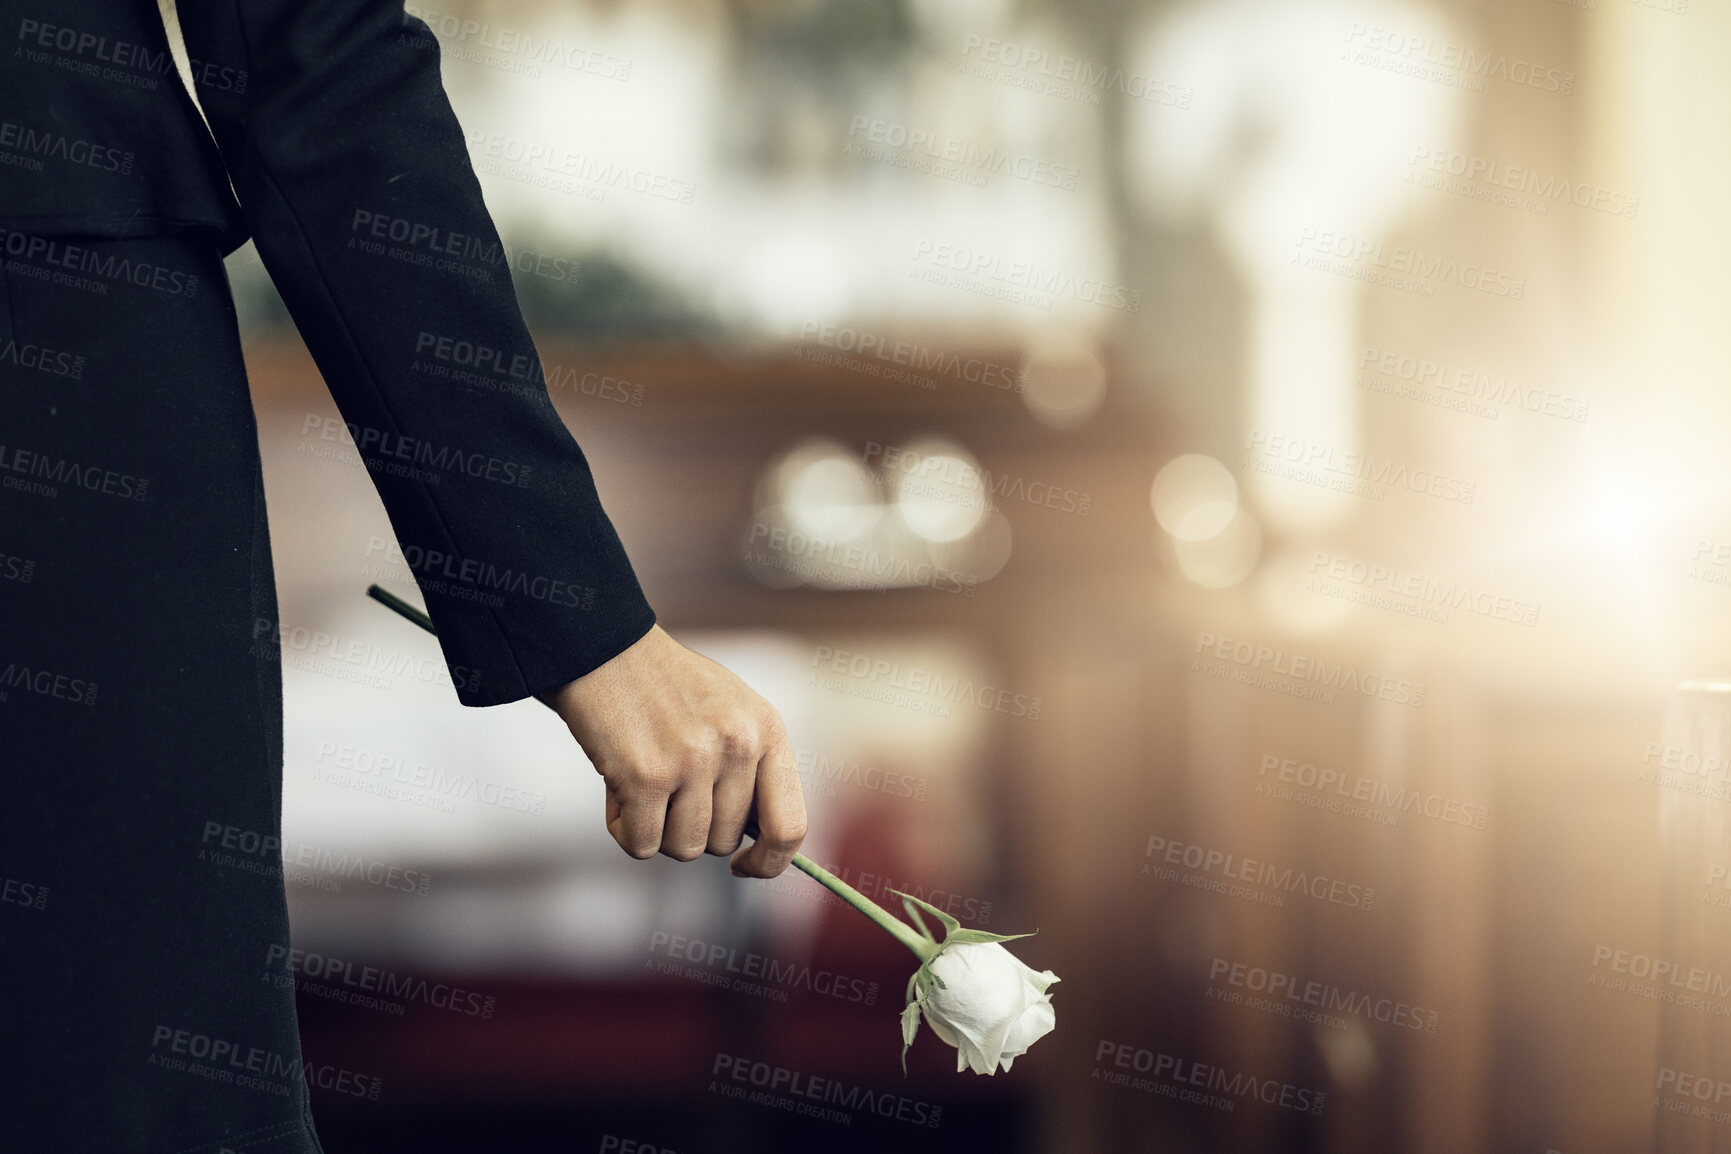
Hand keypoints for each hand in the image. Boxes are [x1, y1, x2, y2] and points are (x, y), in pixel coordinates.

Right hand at [539, 625, 806, 876]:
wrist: (603, 650)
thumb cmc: (667, 688)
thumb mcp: (732, 713)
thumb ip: (753, 770)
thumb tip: (764, 845)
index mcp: (768, 729)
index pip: (790, 825)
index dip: (770, 862)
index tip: (743, 867)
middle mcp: (739, 745)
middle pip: (724, 843)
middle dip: (691, 828)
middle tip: (667, 785)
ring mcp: (694, 761)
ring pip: (684, 849)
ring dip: (657, 829)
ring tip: (642, 782)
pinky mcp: (646, 776)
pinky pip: (642, 845)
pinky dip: (624, 830)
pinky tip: (617, 789)